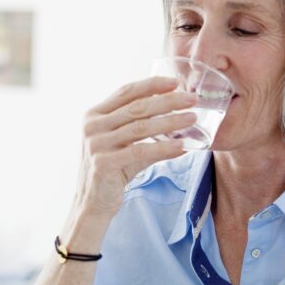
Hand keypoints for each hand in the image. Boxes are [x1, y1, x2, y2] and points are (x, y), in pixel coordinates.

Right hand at [72, 77, 197, 218]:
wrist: (93, 202)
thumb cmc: (114, 170)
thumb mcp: (129, 145)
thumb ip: (147, 129)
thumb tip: (182, 119)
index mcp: (95, 114)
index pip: (126, 91)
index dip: (152, 85)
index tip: (176, 82)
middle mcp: (93, 125)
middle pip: (136, 107)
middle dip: (167, 101)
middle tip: (192, 99)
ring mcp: (96, 144)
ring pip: (140, 127)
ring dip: (170, 122)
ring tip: (192, 119)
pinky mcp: (103, 163)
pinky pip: (139, 151)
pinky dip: (162, 148)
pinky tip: (181, 146)